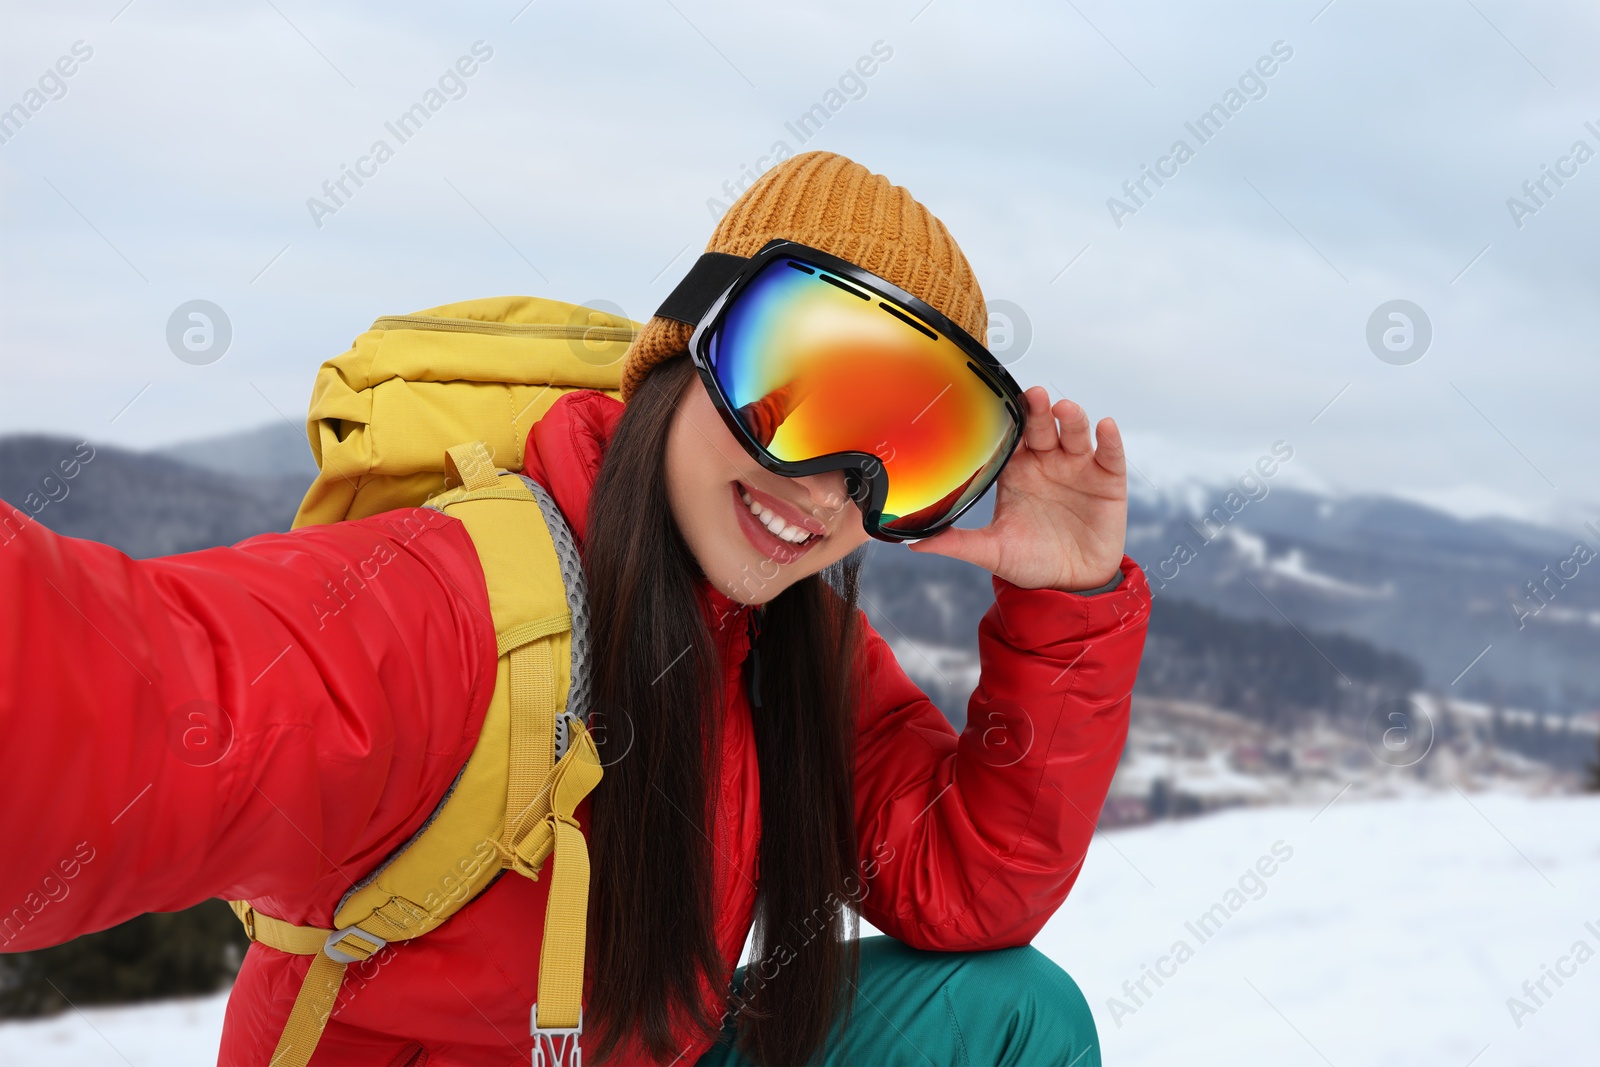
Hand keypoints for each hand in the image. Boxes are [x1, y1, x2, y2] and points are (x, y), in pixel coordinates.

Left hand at [908, 386, 1126, 591]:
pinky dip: (1109, 440)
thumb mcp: (991, 552)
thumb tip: (914, 543)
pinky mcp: (1108, 481)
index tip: (998, 402)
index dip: (1008, 419)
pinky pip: (1110, 455)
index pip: (1011, 436)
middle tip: (1032, 396)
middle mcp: (1047, 461)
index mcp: (1017, 470)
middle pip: (1043, 427)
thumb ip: (957, 543)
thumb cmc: (1029, 562)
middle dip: (1039, 410)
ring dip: (1071, 419)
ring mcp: (1079, 468)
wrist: (1070, 586)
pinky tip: (1106, 427)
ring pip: (1075, 434)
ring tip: (1064, 410)